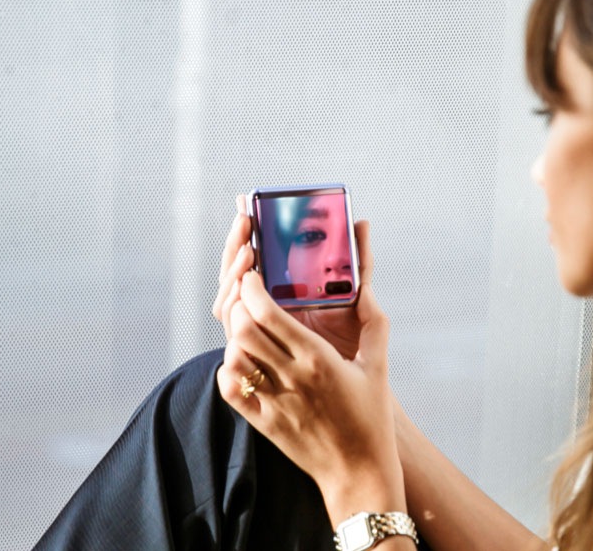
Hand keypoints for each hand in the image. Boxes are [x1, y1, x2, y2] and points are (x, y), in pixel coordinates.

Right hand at [211, 195, 366, 359]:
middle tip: (247, 224)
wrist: (356, 390)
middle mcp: (266, 310)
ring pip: (229, 297)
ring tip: (250, 253)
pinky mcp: (253, 355)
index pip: (255, 256)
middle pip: (237, 272)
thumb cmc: (357, 345)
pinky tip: (242, 293)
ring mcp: (257, 331)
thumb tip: (362, 223)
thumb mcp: (361, 300)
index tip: (248, 203)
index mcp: (286, 293)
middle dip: (237, 245)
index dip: (247, 230)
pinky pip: (232, 329)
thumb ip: (359, 264)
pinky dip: (232, 309)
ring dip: (233, 271)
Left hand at [216, 226, 404, 524]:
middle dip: (239, 307)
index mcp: (318, 359)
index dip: (252, 288)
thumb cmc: (372, 416)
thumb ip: (373, 323)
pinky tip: (243, 361)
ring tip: (247, 328)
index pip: (268, 314)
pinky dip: (229, 368)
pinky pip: (230, 388)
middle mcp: (291, 379)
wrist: (360, 471)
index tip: (254, 275)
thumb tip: (367, 290)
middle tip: (247, 298)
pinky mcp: (262, 422)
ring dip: (234, 337)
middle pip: (242, 331)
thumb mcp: (378, 365)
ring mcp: (273, 402)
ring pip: (233, 357)